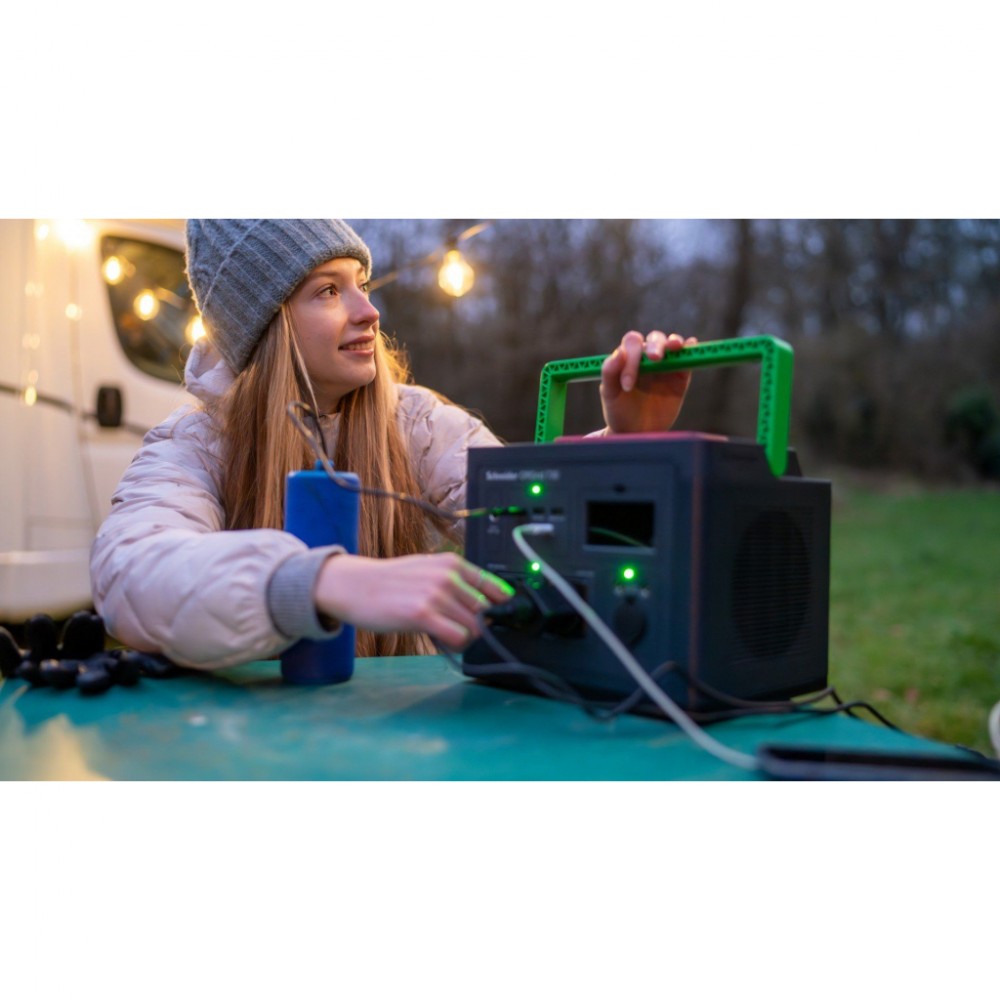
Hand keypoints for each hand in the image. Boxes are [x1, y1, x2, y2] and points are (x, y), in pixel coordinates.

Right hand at [314, 552, 514, 649]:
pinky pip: (458, 636)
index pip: (495, 587)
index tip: (505, 618)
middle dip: (479, 626)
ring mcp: (436, 594)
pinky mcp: (422, 613)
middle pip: (486, 612)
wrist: (354, 585)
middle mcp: (448, 576)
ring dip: (466, 637)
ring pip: (474, 626)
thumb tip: (487, 603)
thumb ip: (455, 582)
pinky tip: (442, 638)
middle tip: (460, 629)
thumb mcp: (427, 569)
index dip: (504, 607)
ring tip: (446, 632)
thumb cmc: (390, 581)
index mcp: (452, 563)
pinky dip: (456, 643)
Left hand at [600, 330, 697, 433]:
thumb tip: (618, 352)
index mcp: (628, 358)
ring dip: (674, 341)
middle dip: (655, 346)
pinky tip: (690, 350)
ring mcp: (665, 365)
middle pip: (654, 339)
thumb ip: (610, 372)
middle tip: (655, 359)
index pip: (632, 345)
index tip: (627, 386)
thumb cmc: (620, 412)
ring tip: (674, 347)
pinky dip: (690, 350)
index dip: (631, 359)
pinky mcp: (681, 377)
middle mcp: (647, 358)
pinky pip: (687, 358)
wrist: (636, 433)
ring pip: (671, 343)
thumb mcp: (610, 395)